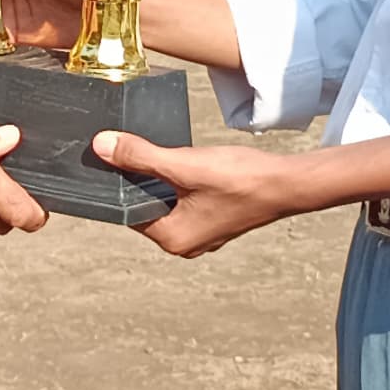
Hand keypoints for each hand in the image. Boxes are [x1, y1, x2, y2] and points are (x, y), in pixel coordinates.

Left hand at [103, 133, 375, 258]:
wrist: (287, 183)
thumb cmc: (241, 179)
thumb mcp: (184, 164)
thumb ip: (141, 156)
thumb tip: (102, 147)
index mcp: (172, 238)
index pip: (127, 210)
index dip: (117, 181)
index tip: (108, 155)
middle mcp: (183, 242)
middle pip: (145, 204)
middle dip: (138, 177)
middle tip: (131, 146)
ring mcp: (201, 232)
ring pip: (165, 199)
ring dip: (159, 176)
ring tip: (160, 151)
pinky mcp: (214, 218)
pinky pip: (184, 199)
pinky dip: (179, 180)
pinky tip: (183, 160)